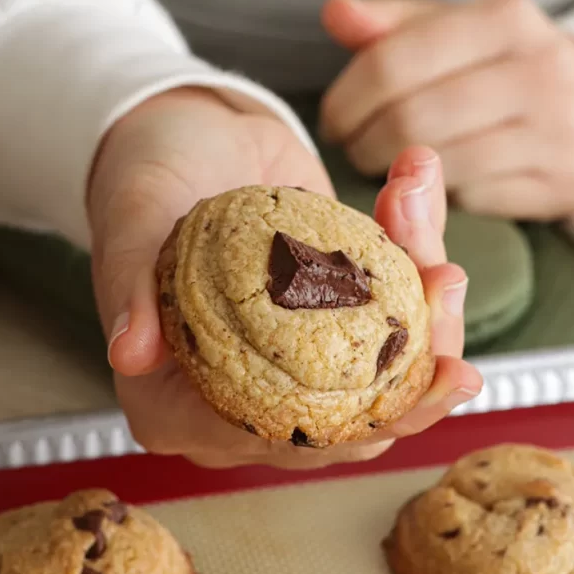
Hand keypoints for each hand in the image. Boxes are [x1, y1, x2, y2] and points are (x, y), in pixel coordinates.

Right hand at [88, 87, 480, 468]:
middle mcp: (245, 399)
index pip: (281, 440)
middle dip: (421, 358)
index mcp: (182, 406)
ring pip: (389, 370)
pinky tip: (414, 189)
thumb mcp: (131, 224)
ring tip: (419, 210)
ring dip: (425, 295)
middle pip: (355, 419)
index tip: (434, 382)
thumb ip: (129, 288)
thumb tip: (128, 356)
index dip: (364, 427)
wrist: (184, 133)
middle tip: (445, 282)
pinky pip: (394, 307)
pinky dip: (415, 251)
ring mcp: (298, 359)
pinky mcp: (338, 315)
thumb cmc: (145, 183)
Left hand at [320, 0, 573, 218]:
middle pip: (411, 119)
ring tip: (389, 165)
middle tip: (353, 150)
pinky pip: (474, 199)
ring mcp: (560, 130)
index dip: (346, 100)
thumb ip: (392, 25)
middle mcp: (541, 69)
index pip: (392, 62)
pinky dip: (446, 196)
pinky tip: (442, 182)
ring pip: (439, 164)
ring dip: (396, 175)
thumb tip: (335, 13)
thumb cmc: (506, 69)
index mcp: (505, 18)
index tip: (332, 121)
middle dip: (363, 142)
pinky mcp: (567, 183)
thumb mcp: (456, 32)